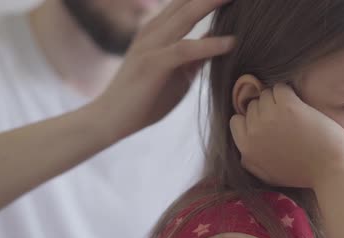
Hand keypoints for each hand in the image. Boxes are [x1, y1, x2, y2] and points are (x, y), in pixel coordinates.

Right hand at [95, 0, 234, 138]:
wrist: (111, 119)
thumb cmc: (145, 98)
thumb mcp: (179, 73)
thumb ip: (197, 55)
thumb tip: (220, 40)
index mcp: (159, 29)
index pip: (188, 2)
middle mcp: (154, 30)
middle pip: (189, 2)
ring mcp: (151, 45)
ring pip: (186, 15)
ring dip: (213, 3)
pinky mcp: (152, 64)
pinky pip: (184, 49)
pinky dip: (209, 44)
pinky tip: (232, 43)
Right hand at [230, 84, 343, 188]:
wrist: (329, 171)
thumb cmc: (301, 174)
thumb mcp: (265, 174)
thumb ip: (249, 160)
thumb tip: (242, 149)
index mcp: (246, 148)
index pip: (236, 120)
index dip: (251, 120)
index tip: (267, 125)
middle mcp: (253, 132)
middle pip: (252, 105)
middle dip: (266, 110)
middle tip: (285, 120)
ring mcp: (270, 118)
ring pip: (266, 94)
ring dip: (279, 100)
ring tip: (294, 114)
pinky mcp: (288, 107)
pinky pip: (280, 88)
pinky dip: (289, 93)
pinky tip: (300, 107)